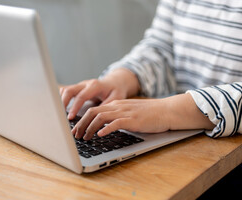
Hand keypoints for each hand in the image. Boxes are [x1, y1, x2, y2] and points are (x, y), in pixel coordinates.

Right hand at [60, 68, 139, 118]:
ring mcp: (80, 85)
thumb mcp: (117, 97)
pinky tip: (60, 110)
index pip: (81, 96)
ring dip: (60, 101)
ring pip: (65, 90)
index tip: (70, 117)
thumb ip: (108, 105)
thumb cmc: (116, 90)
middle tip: (60, 116)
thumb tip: (99, 116)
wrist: (115, 82)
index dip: (75, 107)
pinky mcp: (77, 88)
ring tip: (58, 115)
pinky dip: (61, 99)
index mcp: (95, 86)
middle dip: (63, 103)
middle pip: (69, 90)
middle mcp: (86, 84)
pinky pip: (66, 91)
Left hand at [72, 94, 214, 139]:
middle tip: (75, 136)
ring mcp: (125, 112)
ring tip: (85, 138)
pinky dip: (105, 129)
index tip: (76, 129)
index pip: (93, 109)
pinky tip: (100, 135)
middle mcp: (118, 106)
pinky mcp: (132, 119)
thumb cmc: (150, 114)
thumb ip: (117, 117)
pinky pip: (115, 123)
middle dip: (81, 124)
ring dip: (89, 128)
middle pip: (92, 112)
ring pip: (100, 117)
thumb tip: (103, 128)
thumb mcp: (129, 113)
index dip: (82, 119)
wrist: (167, 110)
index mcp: (116, 104)